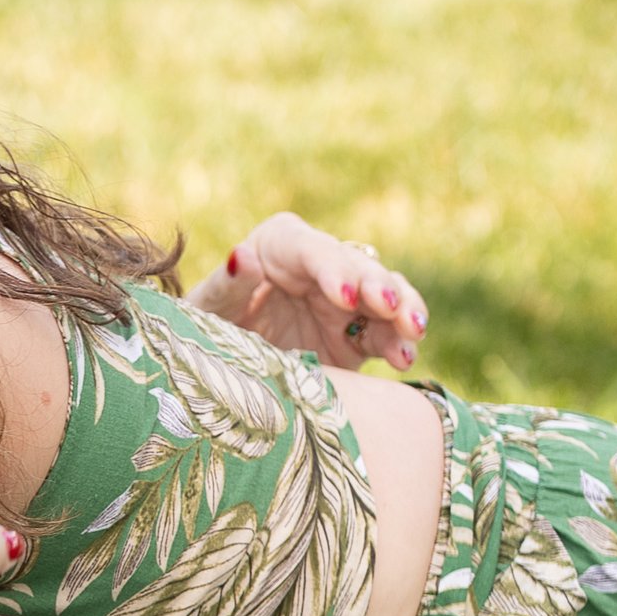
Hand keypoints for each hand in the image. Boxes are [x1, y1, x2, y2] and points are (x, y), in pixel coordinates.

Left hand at [189, 212, 425, 370]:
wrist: (215, 369)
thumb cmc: (204, 327)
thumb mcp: (207, 310)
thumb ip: (227, 286)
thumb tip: (242, 257)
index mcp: (280, 245)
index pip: (312, 250)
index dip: (333, 269)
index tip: (344, 295)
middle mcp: (319, 267)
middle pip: (358, 268)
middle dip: (379, 287)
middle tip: (390, 308)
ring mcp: (343, 302)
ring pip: (386, 295)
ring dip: (403, 311)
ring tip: (412, 334)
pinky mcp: (356, 337)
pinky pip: (386, 334)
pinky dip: (399, 343)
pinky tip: (405, 359)